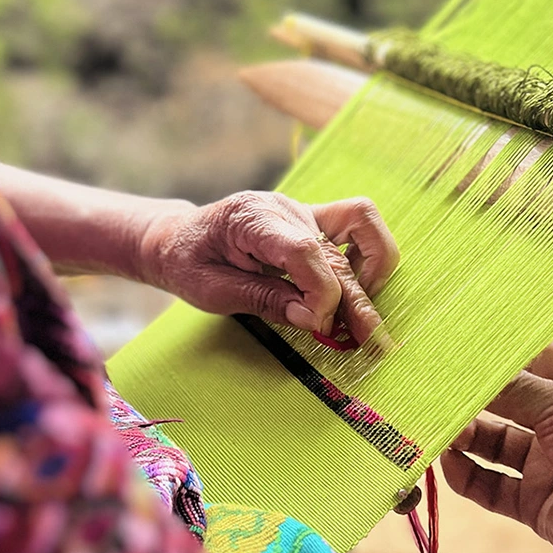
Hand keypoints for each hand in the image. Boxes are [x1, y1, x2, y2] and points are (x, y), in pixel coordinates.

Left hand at [136, 191, 400, 344]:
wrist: (179, 238)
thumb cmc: (189, 263)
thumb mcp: (211, 290)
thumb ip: (263, 301)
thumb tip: (313, 319)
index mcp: (251, 218)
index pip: (304, 250)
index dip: (319, 292)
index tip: (318, 326)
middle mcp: (285, 209)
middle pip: (335, 253)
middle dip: (355, 301)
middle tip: (368, 343)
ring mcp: (304, 210)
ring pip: (362, 227)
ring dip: (374, 273)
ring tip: (367, 315)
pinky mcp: (316, 220)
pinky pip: (359, 226)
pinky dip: (369, 257)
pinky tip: (361, 290)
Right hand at [441, 342, 552, 552]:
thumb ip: (515, 387)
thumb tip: (470, 372)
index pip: (545, 360)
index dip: (509, 352)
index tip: (467, 343)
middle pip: (514, 404)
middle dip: (478, 399)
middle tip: (439, 390)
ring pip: (498, 445)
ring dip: (468, 436)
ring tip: (444, 430)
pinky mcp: (538, 502)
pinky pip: (494, 485)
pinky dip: (469, 475)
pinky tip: (449, 462)